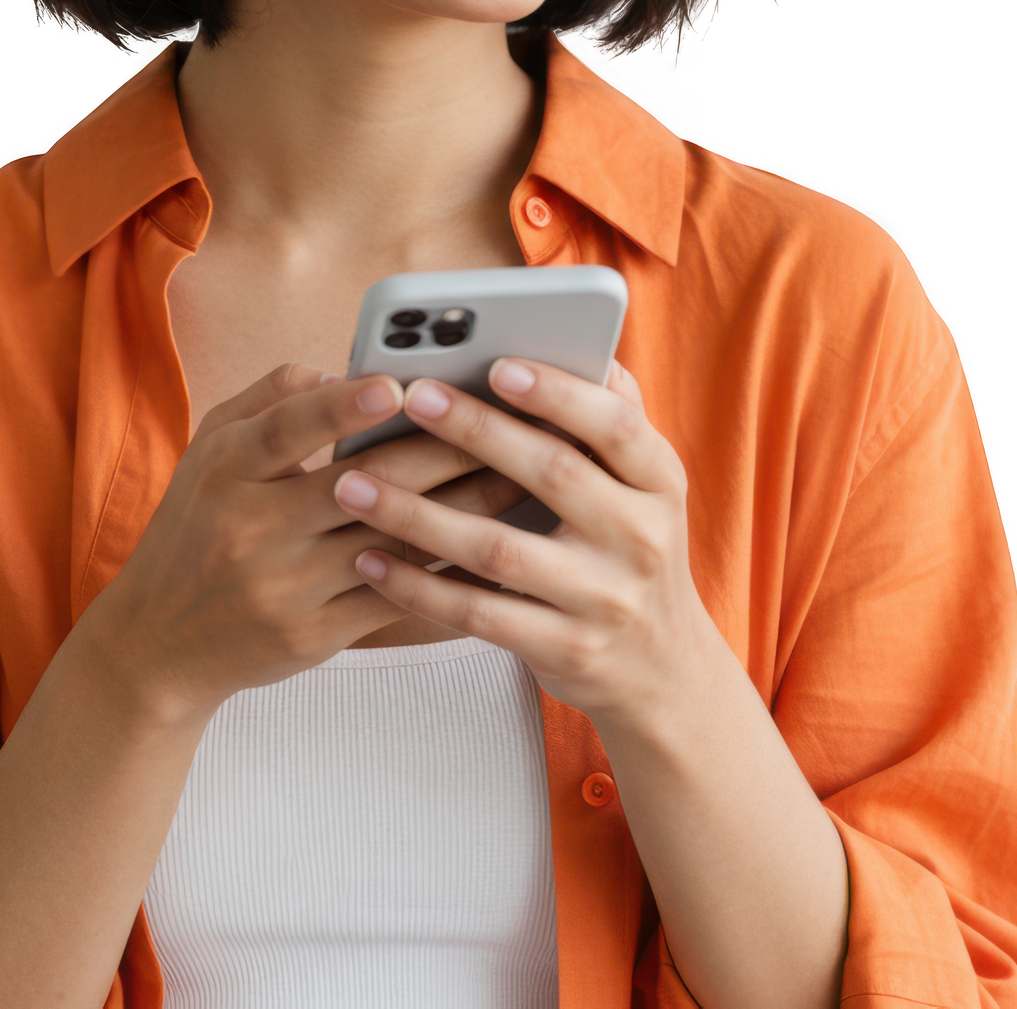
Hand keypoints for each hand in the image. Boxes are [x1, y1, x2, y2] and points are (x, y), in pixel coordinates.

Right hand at [85, 363, 529, 722]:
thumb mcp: (212, 448)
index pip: (285, 431)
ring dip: (464, 511)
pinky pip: (395, 602)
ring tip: (522, 479)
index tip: (396, 384)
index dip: (339, 408)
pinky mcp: (312, 636)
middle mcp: (253, 529)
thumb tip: (346, 373)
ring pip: (392, 542)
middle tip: (507, 421)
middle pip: (361, 485)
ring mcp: (285, 588)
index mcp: (227, 470)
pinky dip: (449, 576)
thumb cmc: (198, 523)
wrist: (159, 641)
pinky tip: (495, 552)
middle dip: (443, 451)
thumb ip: (273, 399)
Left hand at [328, 359, 722, 728]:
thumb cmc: (630, 550)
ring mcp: (604, 600)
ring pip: (499, 550)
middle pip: (552, 475)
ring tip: (353, 484)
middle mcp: (640, 538)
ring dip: (419, 514)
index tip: (497, 363)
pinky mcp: (565, 651)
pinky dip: (419, 588)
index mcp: (659, 482)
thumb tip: (585, 344)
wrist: (663, 672)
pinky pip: (480, 616)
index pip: (617, 426)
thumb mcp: (646, 486)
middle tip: (410, 396)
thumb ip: (612, 419)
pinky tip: (368, 559)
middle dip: (477, 432)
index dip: (559, 393)